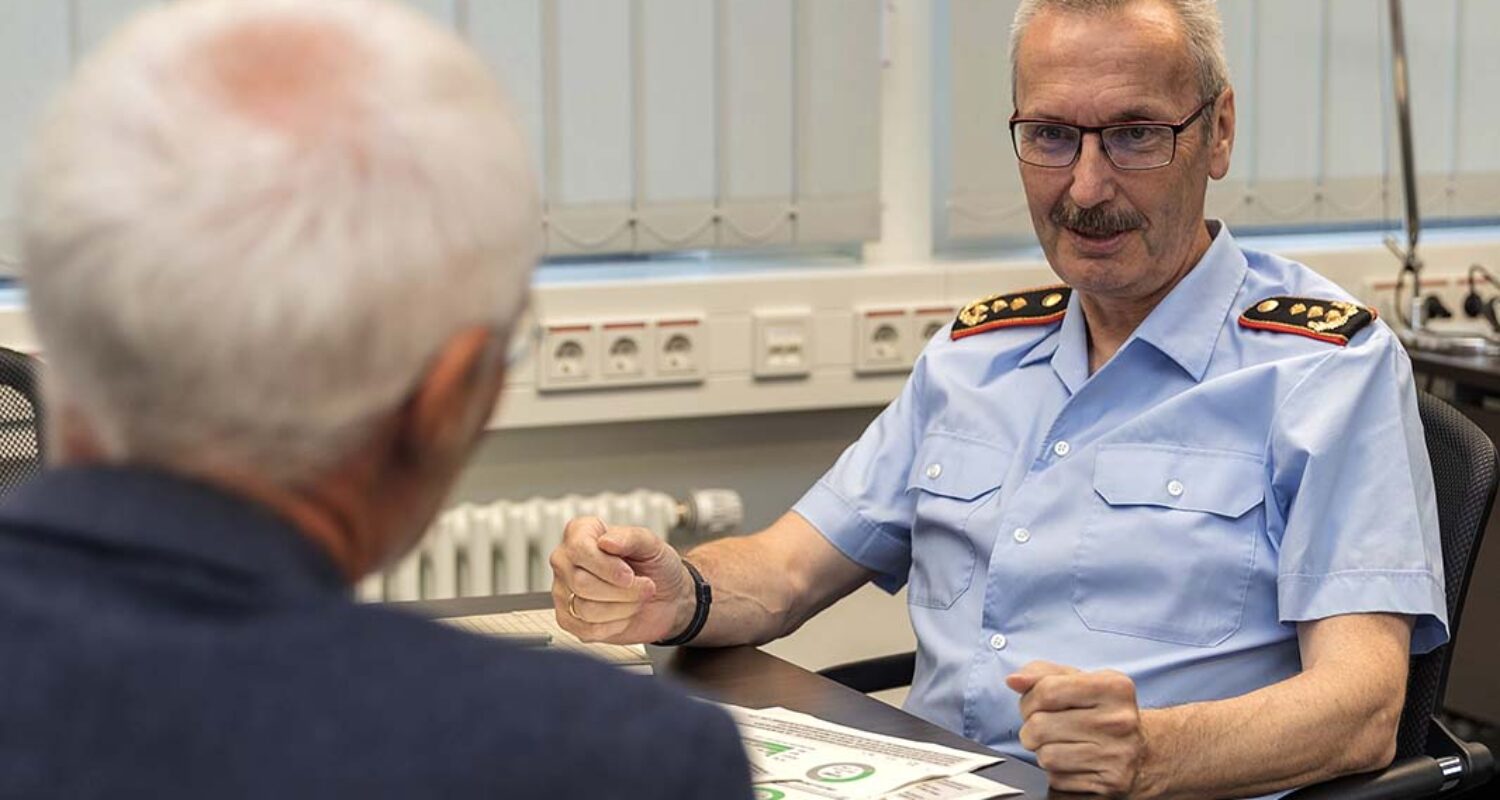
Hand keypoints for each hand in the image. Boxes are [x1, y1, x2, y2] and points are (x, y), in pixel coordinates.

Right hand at [549, 516, 694, 643]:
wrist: (667, 598)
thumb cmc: (656, 566)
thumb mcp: (652, 545)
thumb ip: (630, 537)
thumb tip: (606, 541)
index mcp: (580, 533)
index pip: (580, 550)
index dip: (607, 567)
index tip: (630, 575)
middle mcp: (565, 560)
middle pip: (582, 583)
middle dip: (622, 591)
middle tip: (645, 587)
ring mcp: (563, 591)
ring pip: (585, 609)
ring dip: (622, 608)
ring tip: (635, 599)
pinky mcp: (569, 620)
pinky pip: (587, 629)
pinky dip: (615, 625)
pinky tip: (623, 612)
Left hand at [1007, 661, 1153, 797]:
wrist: (1146, 751)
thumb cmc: (1103, 711)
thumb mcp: (1080, 681)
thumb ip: (1042, 673)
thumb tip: (1014, 680)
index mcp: (1114, 687)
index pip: (1046, 691)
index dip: (1029, 700)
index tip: (1034, 704)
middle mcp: (1119, 721)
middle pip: (1039, 726)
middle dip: (1032, 727)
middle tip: (1045, 727)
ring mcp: (1117, 755)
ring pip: (1046, 756)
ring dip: (1044, 751)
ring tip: (1061, 743)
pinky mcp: (1111, 784)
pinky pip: (1058, 779)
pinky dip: (1058, 771)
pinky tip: (1074, 760)